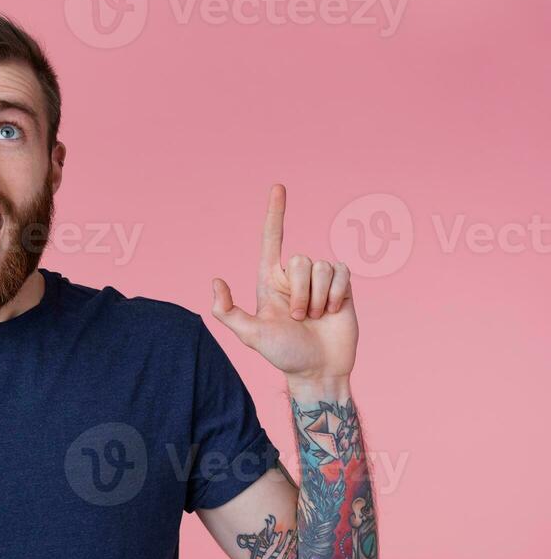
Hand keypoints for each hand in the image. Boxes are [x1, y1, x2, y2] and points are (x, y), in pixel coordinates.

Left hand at [210, 183, 357, 381]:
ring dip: (319, 298)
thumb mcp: (251, 335)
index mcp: (270, 280)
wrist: (319, 371)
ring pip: (323, 268)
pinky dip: (337, 295)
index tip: (278, 188)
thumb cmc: (283, 354)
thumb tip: (215, 281)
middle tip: (299, 318)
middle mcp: (294, 277)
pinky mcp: (342, 287)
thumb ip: (227, 312)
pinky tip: (333, 312)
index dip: (275, 213)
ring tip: (315, 318)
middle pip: (302, 261)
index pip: (272, 239)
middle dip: (301, 293)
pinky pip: (342, 273)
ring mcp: (319, 281)